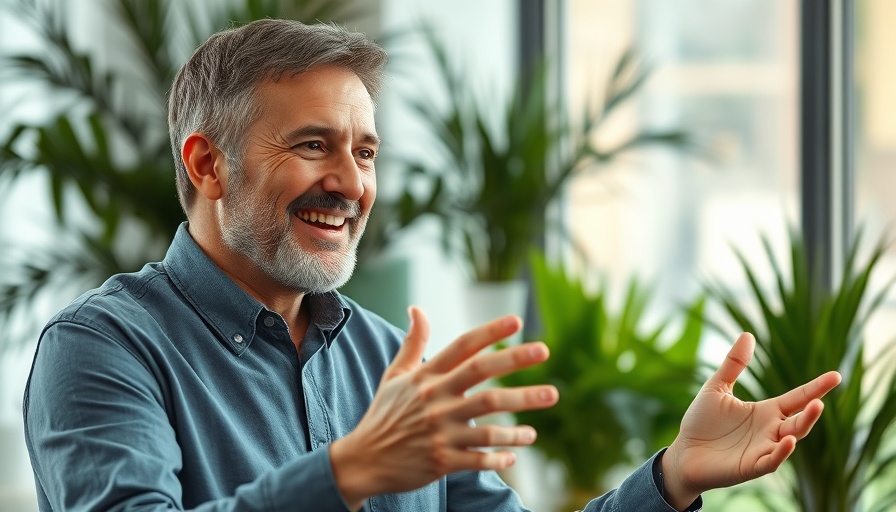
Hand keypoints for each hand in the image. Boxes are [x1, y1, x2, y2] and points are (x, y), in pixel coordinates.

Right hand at [329, 307, 558, 509]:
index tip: (517, 321)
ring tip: (548, 398)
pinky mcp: (442, 461)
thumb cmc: (384, 415)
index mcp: (426, 378)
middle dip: (514, 361)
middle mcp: (435, 400)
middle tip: (544, 351)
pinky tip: (516, 453)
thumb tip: (417, 309)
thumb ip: (413, 343)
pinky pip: (479, 458)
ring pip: (487, 419)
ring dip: (520, 411)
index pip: (462, 347)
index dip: (490, 332)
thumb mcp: (394, 376)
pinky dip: (499, 455)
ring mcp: (440, 431)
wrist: (364, 461)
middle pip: (481, 375)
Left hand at [660, 332, 841, 509]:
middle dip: (812, 410)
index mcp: (766, 411)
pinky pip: (772, 460)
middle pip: (799, 420)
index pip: (796, 397)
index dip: (816, 387)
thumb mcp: (717, 388)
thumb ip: (733, 364)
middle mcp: (770, 430)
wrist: (684, 453)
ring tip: (815, 408)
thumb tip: (748, 334)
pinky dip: (781, 452)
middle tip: (822, 398)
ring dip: (803, 425)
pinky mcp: (752, 466)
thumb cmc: (702, 422)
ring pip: (791, 438)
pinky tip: (788, 440)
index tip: (836, 376)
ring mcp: (763, 449)